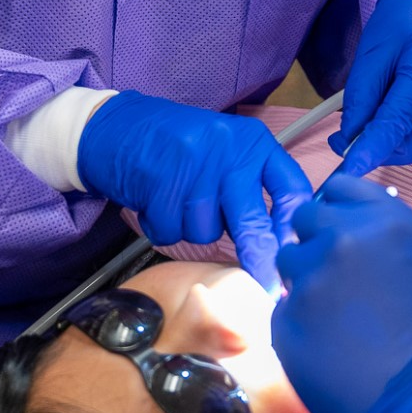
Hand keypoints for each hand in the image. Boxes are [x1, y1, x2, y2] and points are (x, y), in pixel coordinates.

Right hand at [78, 92, 311, 289]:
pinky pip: (172, 232)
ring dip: (190, 229)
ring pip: (206, 232)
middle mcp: (229, 151)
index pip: (290, 189)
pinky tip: (155, 202)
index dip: (294, 230)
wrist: (117, 124)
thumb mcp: (225, 152)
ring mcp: (195, 166)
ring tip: (176, 199)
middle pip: (253, 222)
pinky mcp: (161, 182)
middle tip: (268, 289)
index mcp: (253, 143)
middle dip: (260, 259)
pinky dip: (162, 227)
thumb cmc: (177, 145)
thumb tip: (273, 245)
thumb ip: (248, 189)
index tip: (294, 258)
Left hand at [272, 177, 411, 412]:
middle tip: (336, 275)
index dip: (340, 209)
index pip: (341, 188)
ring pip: (288, 263)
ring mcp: (310, 281)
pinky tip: (328, 348)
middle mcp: (343, 240)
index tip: (344, 228)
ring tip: (333, 316)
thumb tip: (403, 261)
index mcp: (389, 221)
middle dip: (318, 240)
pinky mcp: (286, 324)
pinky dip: (299, 324)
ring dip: (305, 280)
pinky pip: (282, 311)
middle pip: (306, 219)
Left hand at [330, 0, 411, 177]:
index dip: (372, 148)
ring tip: (383, 102)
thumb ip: (359, 97)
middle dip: (379, 146)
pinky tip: (408, 102)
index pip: (399, 119)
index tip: (349, 168)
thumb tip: (351, 139)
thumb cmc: (404, 21)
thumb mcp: (371, 50)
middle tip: (349, 136)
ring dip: (395, 136)